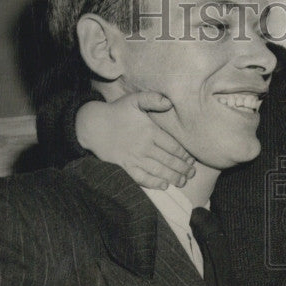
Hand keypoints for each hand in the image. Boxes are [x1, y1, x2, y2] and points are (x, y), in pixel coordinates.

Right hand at [76, 92, 194, 189]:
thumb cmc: (116, 111)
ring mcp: (134, 158)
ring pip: (158, 170)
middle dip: (183, 168)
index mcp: (150, 131)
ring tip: (183, 182)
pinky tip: (164, 186)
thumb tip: (169, 102)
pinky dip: (153, 183)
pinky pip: (141, 178)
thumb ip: (152, 99)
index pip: (173, 146)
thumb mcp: (134, 100)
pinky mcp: (124, 166)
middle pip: (169, 160)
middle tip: (192, 174)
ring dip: (173, 178)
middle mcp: (144, 146)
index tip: (192, 159)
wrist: (93, 125)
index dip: (185, 155)